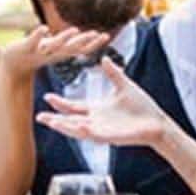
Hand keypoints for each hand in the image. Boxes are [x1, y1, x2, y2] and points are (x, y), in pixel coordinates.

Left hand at [2, 24, 110, 82]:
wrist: (13, 64)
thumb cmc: (36, 53)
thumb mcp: (54, 48)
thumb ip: (67, 42)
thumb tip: (81, 32)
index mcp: (61, 52)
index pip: (80, 49)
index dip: (93, 43)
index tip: (107, 36)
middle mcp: (53, 53)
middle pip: (73, 48)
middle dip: (86, 41)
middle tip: (100, 35)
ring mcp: (40, 50)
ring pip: (55, 45)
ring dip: (65, 38)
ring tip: (75, 30)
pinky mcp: (26, 47)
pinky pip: (33, 41)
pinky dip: (38, 35)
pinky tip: (44, 28)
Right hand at [37, 58, 173, 149]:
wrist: (157, 122)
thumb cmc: (142, 107)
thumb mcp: (124, 85)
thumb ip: (113, 73)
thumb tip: (104, 57)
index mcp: (97, 110)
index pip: (74, 107)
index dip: (60, 103)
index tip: (47, 96)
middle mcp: (96, 121)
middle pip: (70, 121)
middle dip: (54, 119)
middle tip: (38, 116)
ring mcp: (102, 130)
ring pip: (77, 130)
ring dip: (63, 126)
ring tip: (50, 122)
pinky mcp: (110, 137)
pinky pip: (93, 135)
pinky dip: (82, 131)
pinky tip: (73, 125)